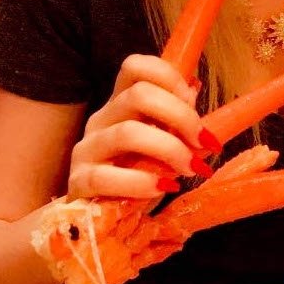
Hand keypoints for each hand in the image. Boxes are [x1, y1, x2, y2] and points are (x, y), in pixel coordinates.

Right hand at [68, 55, 208, 199]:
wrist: (105, 217)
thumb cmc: (138, 175)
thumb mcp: (161, 142)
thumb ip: (176, 119)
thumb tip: (194, 88)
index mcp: (120, 104)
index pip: (135, 67)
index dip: (169, 76)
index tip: (192, 101)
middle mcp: (101, 119)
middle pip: (139, 95)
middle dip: (181, 116)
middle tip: (204, 142)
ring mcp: (87, 149)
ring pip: (128, 133)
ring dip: (170, 150)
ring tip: (190, 169)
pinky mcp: (79, 182)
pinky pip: (106, 177)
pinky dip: (141, 183)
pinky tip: (162, 188)